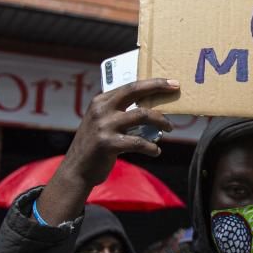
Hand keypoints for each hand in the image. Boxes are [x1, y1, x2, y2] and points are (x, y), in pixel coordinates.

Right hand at [37, 78, 177, 224]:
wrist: (77, 169)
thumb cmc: (96, 145)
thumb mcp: (102, 122)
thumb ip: (119, 112)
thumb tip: (152, 108)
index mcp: (101, 101)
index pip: (130, 86)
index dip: (152, 83)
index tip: (171, 82)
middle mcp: (101, 109)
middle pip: (134, 91)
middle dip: (157, 87)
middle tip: (175, 88)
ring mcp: (104, 126)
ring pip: (142, 115)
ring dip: (161, 121)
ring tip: (169, 128)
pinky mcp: (108, 144)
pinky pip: (139, 142)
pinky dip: (151, 147)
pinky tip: (156, 151)